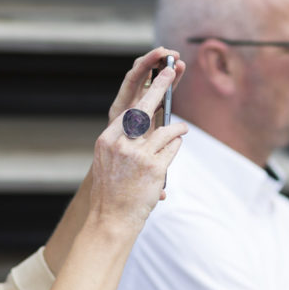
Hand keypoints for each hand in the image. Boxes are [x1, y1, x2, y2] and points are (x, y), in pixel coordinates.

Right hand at [89, 53, 186, 227]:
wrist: (111, 218)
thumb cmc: (112, 191)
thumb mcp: (107, 161)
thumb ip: (122, 142)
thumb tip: (143, 124)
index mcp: (107, 139)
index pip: (130, 110)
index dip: (146, 92)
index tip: (156, 77)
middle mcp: (121, 143)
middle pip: (144, 108)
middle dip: (159, 86)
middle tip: (170, 71)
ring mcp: (138, 154)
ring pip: (165, 130)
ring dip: (177, 128)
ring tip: (181, 129)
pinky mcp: (154, 167)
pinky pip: (173, 147)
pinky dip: (176, 145)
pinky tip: (177, 145)